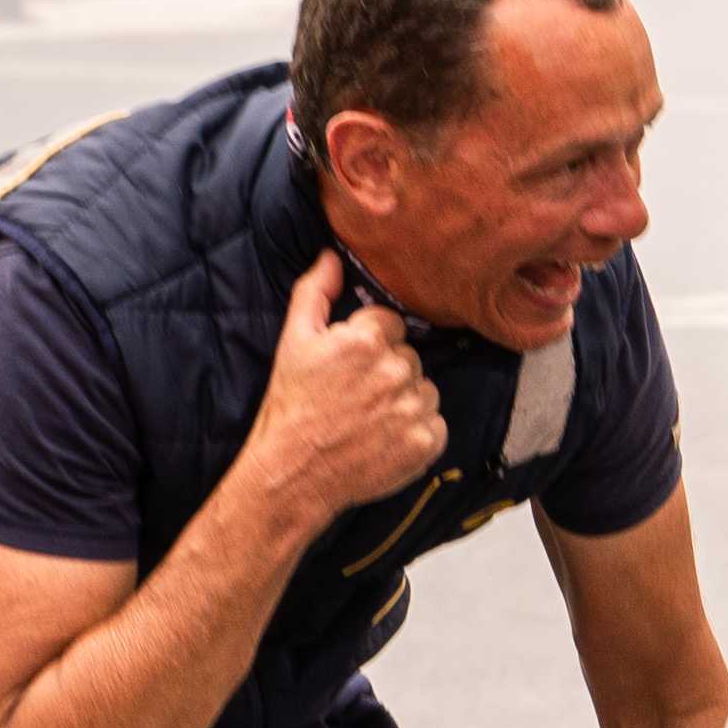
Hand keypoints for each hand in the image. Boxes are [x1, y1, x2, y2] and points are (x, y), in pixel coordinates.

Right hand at [242, 254, 445, 534]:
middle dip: (388, 370)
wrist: (295, 471)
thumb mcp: (293, 340)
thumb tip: (333, 256)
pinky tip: (385, 438)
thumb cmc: (291, 405)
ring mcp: (415, 407)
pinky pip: (436, 423)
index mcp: (366, 340)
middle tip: (355, 394)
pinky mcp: (428, 441)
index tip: (350, 365)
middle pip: (410, 357)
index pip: (391, 323)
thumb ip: (315, 292)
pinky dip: (417, 431)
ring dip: (405, 400)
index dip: (370, 342)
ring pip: (426, 389)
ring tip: (369, 418)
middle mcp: (397, 370)